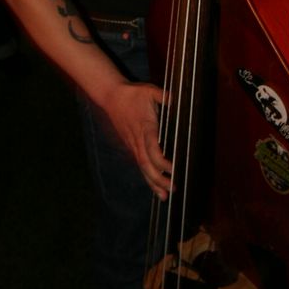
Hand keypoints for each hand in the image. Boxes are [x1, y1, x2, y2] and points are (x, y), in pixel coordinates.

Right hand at [103, 80, 172, 199]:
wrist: (111, 97)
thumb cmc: (132, 94)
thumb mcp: (150, 91)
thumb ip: (164, 96)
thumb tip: (177, 99)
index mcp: (145, 127)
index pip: (153, 149)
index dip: (163, 162)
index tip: (174, 168)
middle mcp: (138, 140)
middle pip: (147, 164)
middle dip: (159, 178)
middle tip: (173, 188)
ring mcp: (133, 144)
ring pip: (142, 167)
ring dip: (153, 183)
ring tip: (164, 196)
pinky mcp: (131, 146)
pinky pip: (139, 164)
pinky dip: (147, 177)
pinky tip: (154, 187)